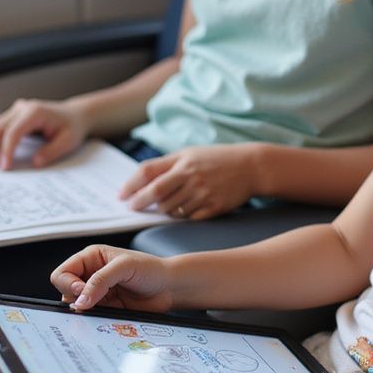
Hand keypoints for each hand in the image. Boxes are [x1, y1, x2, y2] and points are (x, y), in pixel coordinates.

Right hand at [0, 98, 88, 168]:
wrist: (75, 115)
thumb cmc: (72, 127)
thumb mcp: (68, 141)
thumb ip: (51, 152)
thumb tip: (35, 162)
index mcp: (36, 112)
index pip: (13, 132)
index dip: (7, 150)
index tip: (5, 166)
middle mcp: (23, 108)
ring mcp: (17, 110)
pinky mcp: (14, 116)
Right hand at [51, 244, 174, 312]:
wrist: (169, 288)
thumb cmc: (151, 269)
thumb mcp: (124, 267)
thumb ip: (100, 281)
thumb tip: (79, 301)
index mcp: (91, 258)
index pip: (63, 273)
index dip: (68, 284)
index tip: (82, 291)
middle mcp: (90, 275)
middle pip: (65, 292)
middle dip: (75, 299)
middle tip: (93, 302)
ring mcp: (97, 294)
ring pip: (76, 308)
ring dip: (85, 312)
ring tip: (104, 307)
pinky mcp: (105, 310)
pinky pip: (90, 319)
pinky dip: (95, 320)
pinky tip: (109, 315)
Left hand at [119, 144, 258, 219]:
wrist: (251, 166)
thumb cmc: (217, 159)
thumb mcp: (191, 154)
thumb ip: (167, 165)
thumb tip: (141, 182)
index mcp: (183, 160)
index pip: (149, 172)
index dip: (131, 185)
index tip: (121, 196)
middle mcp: (191, 175)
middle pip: (156, 193)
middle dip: (140, 203)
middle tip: (133, 208)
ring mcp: (203, 192)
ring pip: (171, 209)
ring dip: (163, 210)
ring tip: (164, 207)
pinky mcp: (214, 207)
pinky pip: (189, 218)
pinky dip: (182, 216)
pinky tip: (184, 210)